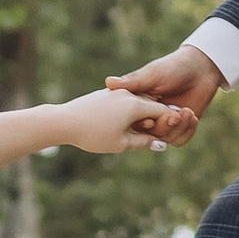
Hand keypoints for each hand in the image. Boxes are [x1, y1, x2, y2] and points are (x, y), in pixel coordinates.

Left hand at [56, 88, 177, 156]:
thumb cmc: (93, 135)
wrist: (64, 121)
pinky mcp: (105, 93)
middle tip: (161, 133)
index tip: (174, 133)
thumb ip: (144, 142)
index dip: (171, 123)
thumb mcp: (122, 144)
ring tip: (143, 130)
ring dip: (143, 114)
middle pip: (151, 105)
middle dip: (157, 118)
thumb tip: (161, 144)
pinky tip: (125, 122)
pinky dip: (130, 111)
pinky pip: (125, 101)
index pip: (163, 111)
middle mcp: (128, 94)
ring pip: (138, 102)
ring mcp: (116, 92)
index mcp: (136, 105)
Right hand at [104, 45, 221, 145]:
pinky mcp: (180, 127)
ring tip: (187, 112)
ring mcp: (165, 123)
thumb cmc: (172, 67)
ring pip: (165, 138)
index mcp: (138, 104)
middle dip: (163, 126)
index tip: (152, 119)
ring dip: (178, 128)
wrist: (199, 68)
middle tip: (176, 116)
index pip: (134, 120)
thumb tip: (108, 82)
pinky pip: (180, 139)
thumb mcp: (152, 74)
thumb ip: (132, 82)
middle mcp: (150, 116)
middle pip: (150, 133)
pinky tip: (192, 117)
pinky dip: (187, 131)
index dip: (142, 123)